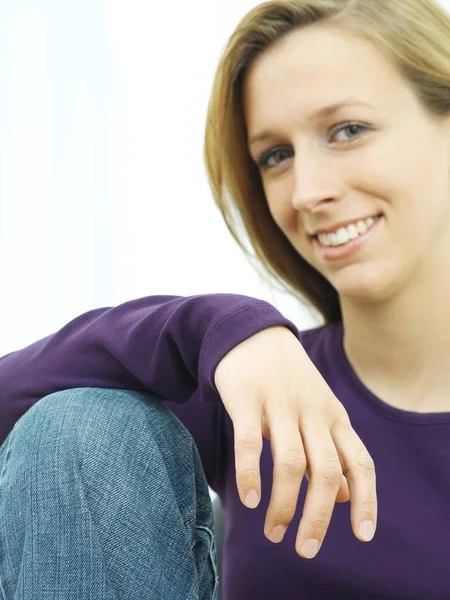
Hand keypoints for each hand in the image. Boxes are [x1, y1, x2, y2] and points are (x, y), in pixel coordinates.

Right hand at [214, 325, 376, 558]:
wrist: (252, 333)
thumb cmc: (288, 381)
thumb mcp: (319, 411)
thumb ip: (332, 452)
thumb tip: (345, 498)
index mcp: (334, 416)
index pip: (360, 462)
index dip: (366, 500)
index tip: (362, 536)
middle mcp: (313, 411)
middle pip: (326, 470)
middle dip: (318, 516)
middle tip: (305, 549)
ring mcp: (280, 403)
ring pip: (291, 462)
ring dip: (284, 504)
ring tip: (273, 532)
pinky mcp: (247, 397)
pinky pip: (250, 441)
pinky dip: (251, 473)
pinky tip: (250, 499)